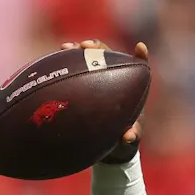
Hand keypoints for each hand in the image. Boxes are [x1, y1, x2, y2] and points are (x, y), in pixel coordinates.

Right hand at [61, 39, 148, 157]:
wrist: (106, 149)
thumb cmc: (122, 142)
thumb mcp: (128, 142)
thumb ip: (130, 138)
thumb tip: (128, 136)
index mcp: (130, 91)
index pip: (138, 69)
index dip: (140, 58)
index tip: (140, 47)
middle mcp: (114, 81)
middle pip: (108, 57)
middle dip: (98, 48)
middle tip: (85, 46)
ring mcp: (96, 81)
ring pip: (88, 59)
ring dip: (77, 51)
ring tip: (66, 47)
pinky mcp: (80, 86)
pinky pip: (72, 71)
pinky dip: (64, 63)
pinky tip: (54, 59)